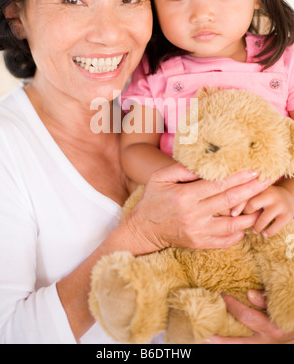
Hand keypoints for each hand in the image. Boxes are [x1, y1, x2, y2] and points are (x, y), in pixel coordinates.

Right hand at [124, 164, 270, 252]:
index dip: (238, 178)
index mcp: (185, 196)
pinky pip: (225, 240)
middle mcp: (194, 215)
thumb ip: (181, 169)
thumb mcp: (159, 177)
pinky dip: (238, 233)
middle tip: (267, 181)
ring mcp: (198, 231)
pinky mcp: (199, 243)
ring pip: (232, 224)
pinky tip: (245, 224)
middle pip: (229, 201)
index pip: (217, 185)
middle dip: (250, 190)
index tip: (254, 170)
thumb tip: (204, 167)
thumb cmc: (153, 199)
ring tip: (260, 204)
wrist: (144, 229)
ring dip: (249, 214)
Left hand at [205, 291, 293, 343]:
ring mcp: (260, 347)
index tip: (221, 295)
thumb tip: (249, 294)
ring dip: (220, 344)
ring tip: (203, 339)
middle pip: (236, 343)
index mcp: (271, 328)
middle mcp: (265, 342)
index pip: (245, 316)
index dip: (231, 305)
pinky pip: (239, 345)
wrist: (293, 329)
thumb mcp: (279, 304)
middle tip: (203, 330)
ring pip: (237, 347)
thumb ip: (266, 299)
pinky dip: (228, 343)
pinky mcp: (256, 347)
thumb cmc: (286, 313)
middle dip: (218, 338)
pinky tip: (214, 340)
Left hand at [233, 185, 293, 236]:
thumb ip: (242, 198)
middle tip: (244, 221)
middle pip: (252, 205)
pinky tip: (264, 233)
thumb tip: (226, 212)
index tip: (232, 214)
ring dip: (256, 227)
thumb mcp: (256, 193)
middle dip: (246, 216)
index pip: (245, 195)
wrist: (288, 196)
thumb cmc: (264, 197)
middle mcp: (270, 194)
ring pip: (262, 219)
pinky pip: (274, 227)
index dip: (237, 206)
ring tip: (254, 230)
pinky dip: (268, 232)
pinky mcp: (287, 215)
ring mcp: (279, 204)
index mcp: (259, 187)